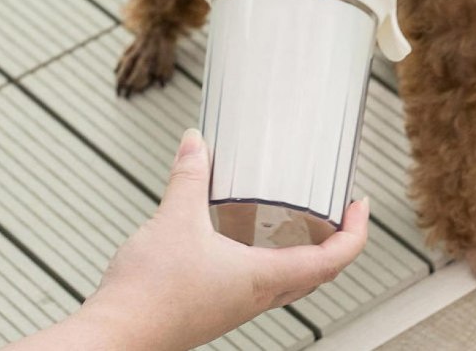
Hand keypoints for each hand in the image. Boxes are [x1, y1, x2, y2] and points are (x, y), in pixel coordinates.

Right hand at [76, 129, 367, 349]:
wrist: (114, 337)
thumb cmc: (148, 295)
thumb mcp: (174, 220)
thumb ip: (189, 177)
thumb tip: (195, 143)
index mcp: (264, 278)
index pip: (334, 260)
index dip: (357, 231)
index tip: (361, 204)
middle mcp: (259, 296)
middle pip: (319, 274)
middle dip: (338, 241)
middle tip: (339, 211)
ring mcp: (239, 305)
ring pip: (291, 281)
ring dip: (307, 251)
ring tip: (302, 218)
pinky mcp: (218, 307)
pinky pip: (262, 283)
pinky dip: (272, 258)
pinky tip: (247, 238)